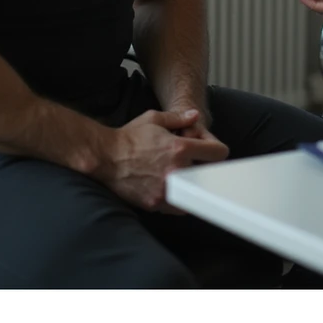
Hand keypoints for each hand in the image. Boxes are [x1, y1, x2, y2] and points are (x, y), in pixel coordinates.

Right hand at [100, 108, 228, 213]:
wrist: (105, 157)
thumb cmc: (129, 136)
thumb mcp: (154, 119)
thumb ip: (178, 117)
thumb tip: (196, 116)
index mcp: (179, 148)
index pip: (217, 153)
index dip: (217, 150)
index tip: (212, 152)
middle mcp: (176, 170)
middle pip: (208, 175)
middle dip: (204, 168)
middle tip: (197, 165)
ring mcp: (166, 189)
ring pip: (194, 193)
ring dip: (191, 186)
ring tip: (182, 176)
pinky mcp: (155, 203)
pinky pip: (176, 206)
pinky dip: (177, 199)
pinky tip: (170, 187)